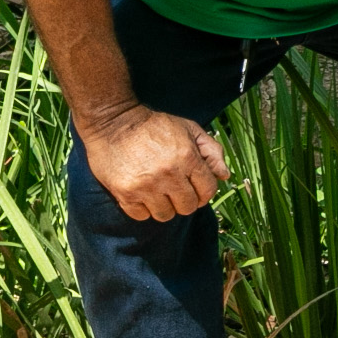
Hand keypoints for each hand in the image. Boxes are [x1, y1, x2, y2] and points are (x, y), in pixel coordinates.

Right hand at [81, 106, 230, 222]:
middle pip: (188, 207)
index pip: (208, 190)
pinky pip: (142, 216)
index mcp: (187, 157)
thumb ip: (212, 150)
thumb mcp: (188, 129)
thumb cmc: (154, 125)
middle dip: (186, 200)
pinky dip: (144, 209)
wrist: (113, 122)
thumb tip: (225, 176)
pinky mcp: (125, 193)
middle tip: (177, 190)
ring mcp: (146, 186)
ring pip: (165, 215)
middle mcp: (169, 174)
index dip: (205, 192)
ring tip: (159, 192)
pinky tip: (142, 194)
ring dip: (165, 206)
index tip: (197, 189)